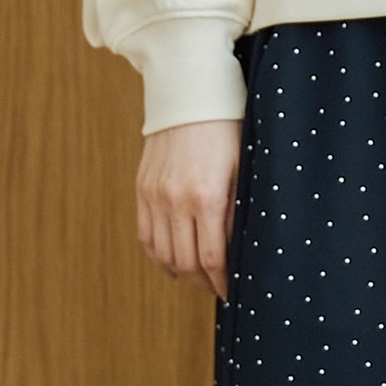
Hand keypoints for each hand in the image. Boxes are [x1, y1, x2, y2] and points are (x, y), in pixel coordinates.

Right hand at [136, 118, 243, 302]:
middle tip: (217, 287)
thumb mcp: (243, 170)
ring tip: (198, 277)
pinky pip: (146, 236)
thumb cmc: (226, 129)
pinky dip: (158, 255)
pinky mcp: (142, 189)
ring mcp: (155, 195)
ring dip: (181, 272)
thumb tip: (238, 252)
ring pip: (163, 254)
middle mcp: (176, 200)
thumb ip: (238, 212)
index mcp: (207, 197)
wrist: (189, 94)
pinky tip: (173, 262)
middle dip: (203, 282)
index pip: (212, 258)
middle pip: (186, 263)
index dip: (222, 281)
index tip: (231, 290)